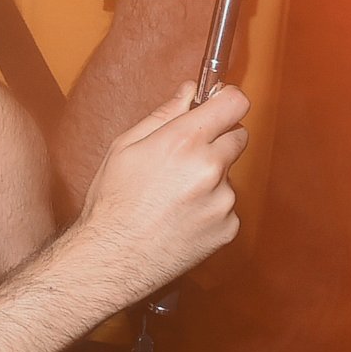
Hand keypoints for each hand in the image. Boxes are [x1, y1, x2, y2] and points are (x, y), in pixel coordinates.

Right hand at [68, 83, 249, 307]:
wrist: (113, 259)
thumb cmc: (112, 203)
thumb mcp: (125, 147)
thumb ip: (164, 114)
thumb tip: (189, 92)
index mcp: (184, 141)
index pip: (234, 103)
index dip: (227, 100)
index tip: (220, 104)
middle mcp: (210, 168)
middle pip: (238, 136)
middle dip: (217, 140)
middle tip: (186, 157)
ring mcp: (223, 201)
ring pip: (229, 175)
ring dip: (211, 179)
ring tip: (174, 197)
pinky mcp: (229, 228)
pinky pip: (227, 206)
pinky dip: (210, 209)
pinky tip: (182, 217)